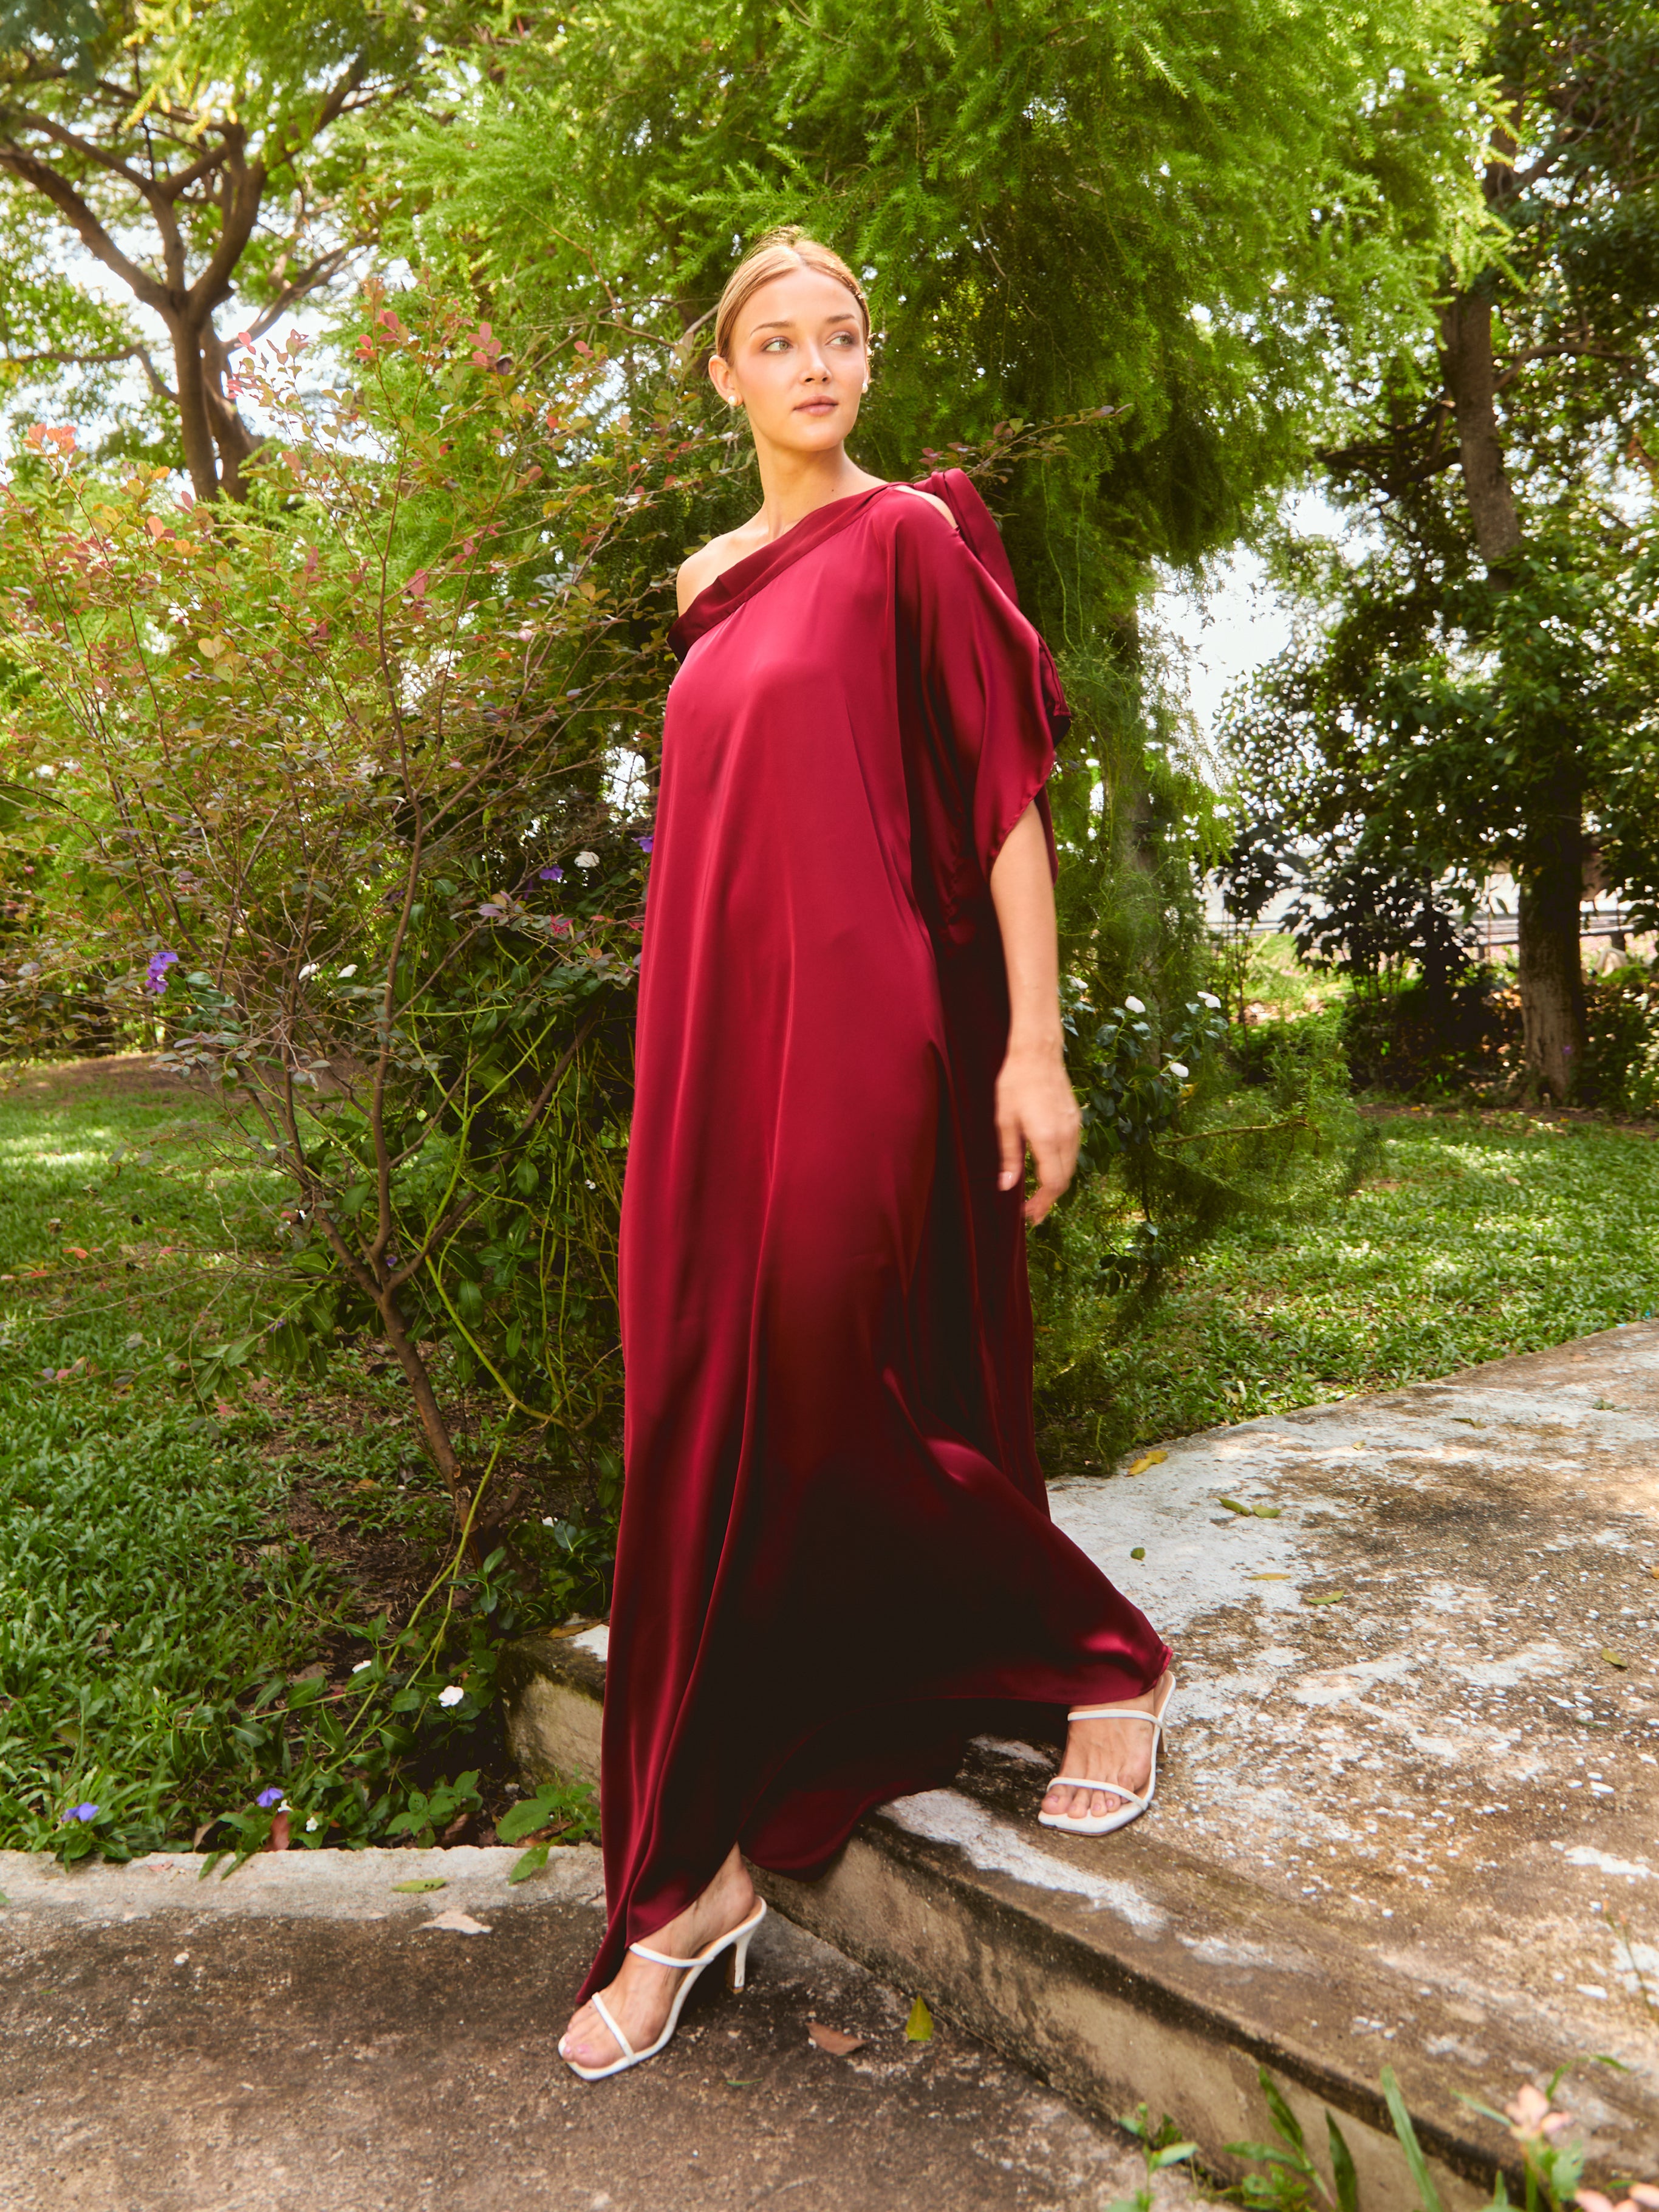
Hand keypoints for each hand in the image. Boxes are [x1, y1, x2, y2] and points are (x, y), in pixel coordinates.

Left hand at [994, 1038, 1081, 1222]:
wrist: (1038, 1053)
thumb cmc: (1015, 1083)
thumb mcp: (1004, 1121)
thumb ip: (1009, 1156)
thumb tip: (1007, 1186)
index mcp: (1046, 1139)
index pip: (1052, 1184)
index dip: (1042, 1204)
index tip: (1028, 1216)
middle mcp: (1066, 1136)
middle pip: (1064, 1180)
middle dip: (1049, 1201)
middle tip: (1032, 1213)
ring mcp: (1074, 1128)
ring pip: (1071, 1168)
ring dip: (1056, 1185)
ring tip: (1038, 1196)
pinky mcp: (1075, 1120)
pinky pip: (1072, 1152)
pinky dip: (1062, 1167)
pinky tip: (1047, 1169)